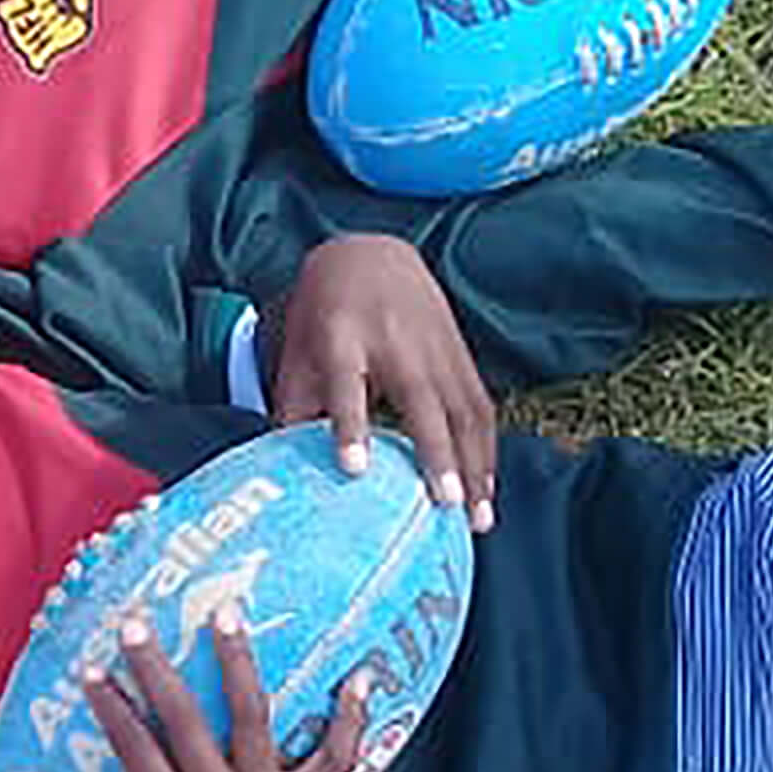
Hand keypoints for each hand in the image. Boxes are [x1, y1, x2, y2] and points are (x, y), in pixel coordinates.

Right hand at [0, 611, 362, 771]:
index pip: (136, 748)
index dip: (111, 706)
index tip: (91, 669)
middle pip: (189, 723)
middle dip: (158, 670)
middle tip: (137, 624)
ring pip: (257, 722)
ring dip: (240, 665)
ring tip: (227, 614)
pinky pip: (336, 761)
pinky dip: (350, 721)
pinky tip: (358, 677)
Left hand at [266, 232, 494, 532]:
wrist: (370, 254)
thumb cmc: (323, 315)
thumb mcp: (297, 352)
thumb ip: (292, 407)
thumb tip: (285, 470)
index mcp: (342, 338)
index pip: (347, 385)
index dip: (350, 426)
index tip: (354, 469)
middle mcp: (394, 341)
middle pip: (420, 400)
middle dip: (435, 452)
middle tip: (445, 506)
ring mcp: (434, 346)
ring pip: (462, 407)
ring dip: (474, 464)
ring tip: (478, 518)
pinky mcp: (460, 354)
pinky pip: (479, 405)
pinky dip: (487, 450)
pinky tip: (486, 490)